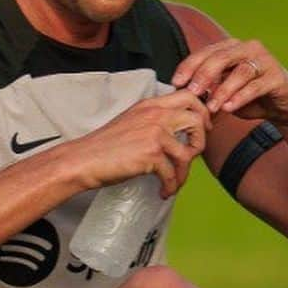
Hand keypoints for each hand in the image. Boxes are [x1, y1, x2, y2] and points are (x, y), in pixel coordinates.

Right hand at [74, 90, 210, 197]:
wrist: (84, 159)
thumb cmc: (104, 145)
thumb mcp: (131, 121)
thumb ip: (153, 120)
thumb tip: (175, 133)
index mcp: (151, 105)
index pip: (188, 96)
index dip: (201, 112)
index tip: (203, 127)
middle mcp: (156, 115)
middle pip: (196, 120)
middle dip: (201, 141)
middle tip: (193, 155)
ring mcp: (155, 134)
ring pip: (188, 152)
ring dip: (185, 173)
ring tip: (175, 181)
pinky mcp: (151, 154)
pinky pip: (173, 173)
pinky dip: (171, 186)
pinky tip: (163, 191)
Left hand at [172, 38, 287, 126]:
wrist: (284, 106)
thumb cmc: (249, 97)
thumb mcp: (224, 91)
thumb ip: (207, 88)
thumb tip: (181, 93)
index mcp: (232, 48)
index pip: (206, 52)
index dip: (189, 66)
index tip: (176, 82)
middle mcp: (249, 48)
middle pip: (222, 57)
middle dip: (204, 75)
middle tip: (192, 92)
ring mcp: (265, 61)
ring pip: (240, 72)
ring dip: (223, 90)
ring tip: (211, 107)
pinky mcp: (277, 77)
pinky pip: (256, 86)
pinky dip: (241, 97)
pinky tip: (229, 107)